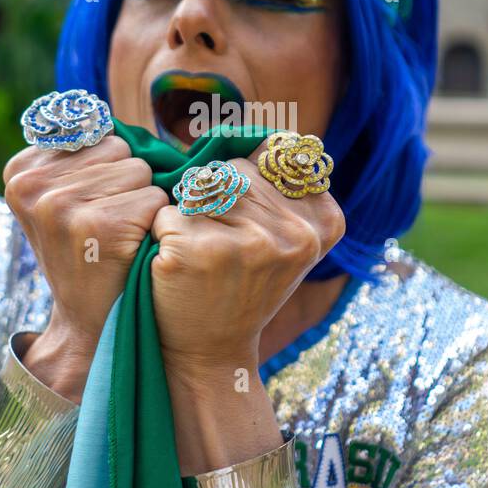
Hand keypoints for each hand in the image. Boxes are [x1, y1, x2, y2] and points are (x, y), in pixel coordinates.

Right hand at [3, 136, 168, 373]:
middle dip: (126, 183)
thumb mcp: (62, 198)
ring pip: (140, 171)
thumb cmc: (87, 251)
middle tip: (108, 226)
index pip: (94, 132)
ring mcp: (63, 207)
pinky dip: (155, 222)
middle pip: (119, 149)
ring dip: (143, 202)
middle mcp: (33, 186)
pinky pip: (154, 198)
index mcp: (20, 172)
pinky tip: (132, 248)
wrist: (91, 323)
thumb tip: (94, 112)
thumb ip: (75, 152)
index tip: (88, 209)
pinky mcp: (99, 226)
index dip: (107, 169)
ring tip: (119, 236)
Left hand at [149, 148, 344, 378]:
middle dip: (215, 199)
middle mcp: (296, 232)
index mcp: (325, 221)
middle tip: (221, 248)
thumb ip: (283, 187)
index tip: (246, 221)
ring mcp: (251, 242)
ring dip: (188, 215)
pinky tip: (179, 267)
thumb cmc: (240, 284)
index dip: (248, 178)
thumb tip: (267, 135)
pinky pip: (168, 211)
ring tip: (202, 254)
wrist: (209, 352)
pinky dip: (162, 234)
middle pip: (234, 169)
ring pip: (201, 186)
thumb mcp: (282, 237)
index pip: (276, 153)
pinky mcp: (203, 251)